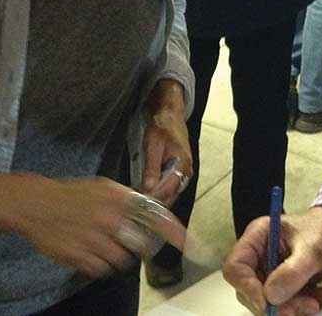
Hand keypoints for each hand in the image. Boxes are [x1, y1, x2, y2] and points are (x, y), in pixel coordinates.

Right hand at [9, 175, 186, 278]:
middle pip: (142, 245)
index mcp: (120, 199)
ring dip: (119, 256)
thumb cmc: (72, 194)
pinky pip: (102, 269)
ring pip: (123, 260)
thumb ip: (128, 198)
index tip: (190, 244)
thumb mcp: (104, 187)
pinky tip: (91, 252)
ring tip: (105, 245)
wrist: (36, 205)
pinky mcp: (80, 256)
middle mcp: (111, 219)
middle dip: (141, 247)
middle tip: (129, 242)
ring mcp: (96, 239)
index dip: (175, 233)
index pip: (157, 217)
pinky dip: (101, 265)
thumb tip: (152, 209)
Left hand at [142, 79, 192, 204]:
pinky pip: (170, 188)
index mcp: (183, 164)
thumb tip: (148, 187)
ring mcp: (184, 172)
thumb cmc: (162, 126)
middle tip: (134, 206)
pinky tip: (146, 193)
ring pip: (170, 194)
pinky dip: (159, 192)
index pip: (167, 190)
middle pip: (170, 195)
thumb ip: (152, 167)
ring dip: (156, 198)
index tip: (136, 204)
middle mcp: (186, 171)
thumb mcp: (153, 145)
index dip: (152, 198)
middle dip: (153, 202)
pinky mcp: (179, 171)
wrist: (169, 114)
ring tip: (138, 201)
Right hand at [224, 207, 321, 315]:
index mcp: (257, 237)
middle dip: (273, 304)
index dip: (247, 288)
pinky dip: (299, 305)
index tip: (267, 303)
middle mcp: (258, 254)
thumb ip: (292, 271)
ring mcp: (268, 270)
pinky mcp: (281, 283)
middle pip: (249, 289)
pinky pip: (282, 302)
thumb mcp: (313, 249)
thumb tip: (271, 296)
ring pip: (266, 300)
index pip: (235, 267)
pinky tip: (318, 299)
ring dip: (290, 307)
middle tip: (298, 310)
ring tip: (315, 303)